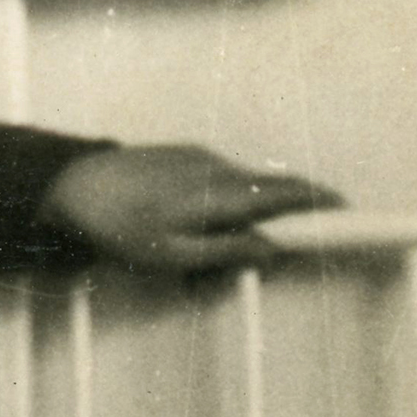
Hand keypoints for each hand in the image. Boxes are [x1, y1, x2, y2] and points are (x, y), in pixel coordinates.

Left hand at [40, 145, 339, 274]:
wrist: (70, 186)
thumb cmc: (117, 226)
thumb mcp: (172, 255)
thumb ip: (226, 252)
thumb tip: (271, 250)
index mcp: (221, 193)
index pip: (287, 193)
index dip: (320, 201)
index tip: (346, 209)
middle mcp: (218, 167)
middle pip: (266, 192)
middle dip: (274, 222)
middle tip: (257, 257)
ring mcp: (200, 157)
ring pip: (237, 191)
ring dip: (234, 222)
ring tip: (193, 262)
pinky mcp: (183, 154)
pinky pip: (214, 183)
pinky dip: (213, 208)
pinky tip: (177, 232)